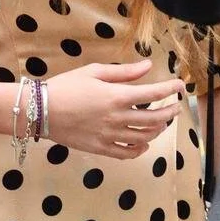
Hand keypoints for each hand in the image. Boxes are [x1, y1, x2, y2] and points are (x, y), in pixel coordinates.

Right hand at [42, 61, 182, 157]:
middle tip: (175, 107)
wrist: (39, 110)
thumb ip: (124, 72)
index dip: (171, 89)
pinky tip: (143, 144)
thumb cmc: (65, 86)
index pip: (154, 93)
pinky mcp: (100, 148)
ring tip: (160, 123)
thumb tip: (148, 67)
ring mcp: (109, 135)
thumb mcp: (94, 72)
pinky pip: (127, 153)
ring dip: (158, 130)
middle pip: (155, 118)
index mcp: (117, 96)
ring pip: (145, 137)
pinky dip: (139, 150)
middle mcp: (117, 117)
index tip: (180, 86)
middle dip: (170, 111)